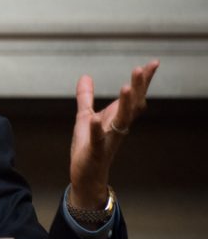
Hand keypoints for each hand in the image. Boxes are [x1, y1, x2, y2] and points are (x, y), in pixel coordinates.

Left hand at [69, 60, 159, 208]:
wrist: (86, 175)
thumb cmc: (88, 147)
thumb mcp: (85, 116)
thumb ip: (86, 97)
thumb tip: (86, 76)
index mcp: (116, 117)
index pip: (134, 96)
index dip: (143, 81)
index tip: (153, 63)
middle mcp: (118, 127)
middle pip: (132, 105)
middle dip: (138, 87)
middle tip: (142, 69)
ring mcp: (109, 138)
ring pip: (121, 120)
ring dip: (125, 104)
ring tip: (126, 87)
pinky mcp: (96, 150)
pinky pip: (98, 139)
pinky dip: (95, 130)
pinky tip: (93, 120)